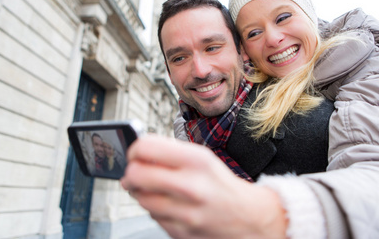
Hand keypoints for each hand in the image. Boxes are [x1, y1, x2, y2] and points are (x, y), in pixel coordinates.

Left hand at [120, 135, 287, 238]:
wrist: (247, 217)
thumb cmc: (220, 184)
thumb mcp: (201, 158)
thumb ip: (168, 153)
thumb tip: (135, 154)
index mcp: (196, 160)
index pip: (145, 148)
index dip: (134, 149)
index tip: (135, 153)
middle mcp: (191, 186)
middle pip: (135, 175)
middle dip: (131, 173)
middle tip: (135, 172)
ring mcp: (185, 213)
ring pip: (140, 198)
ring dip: (141, 192)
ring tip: (155, 188)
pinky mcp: (180, 232)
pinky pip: (152, 216)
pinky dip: (155, 209)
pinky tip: (169, 204)